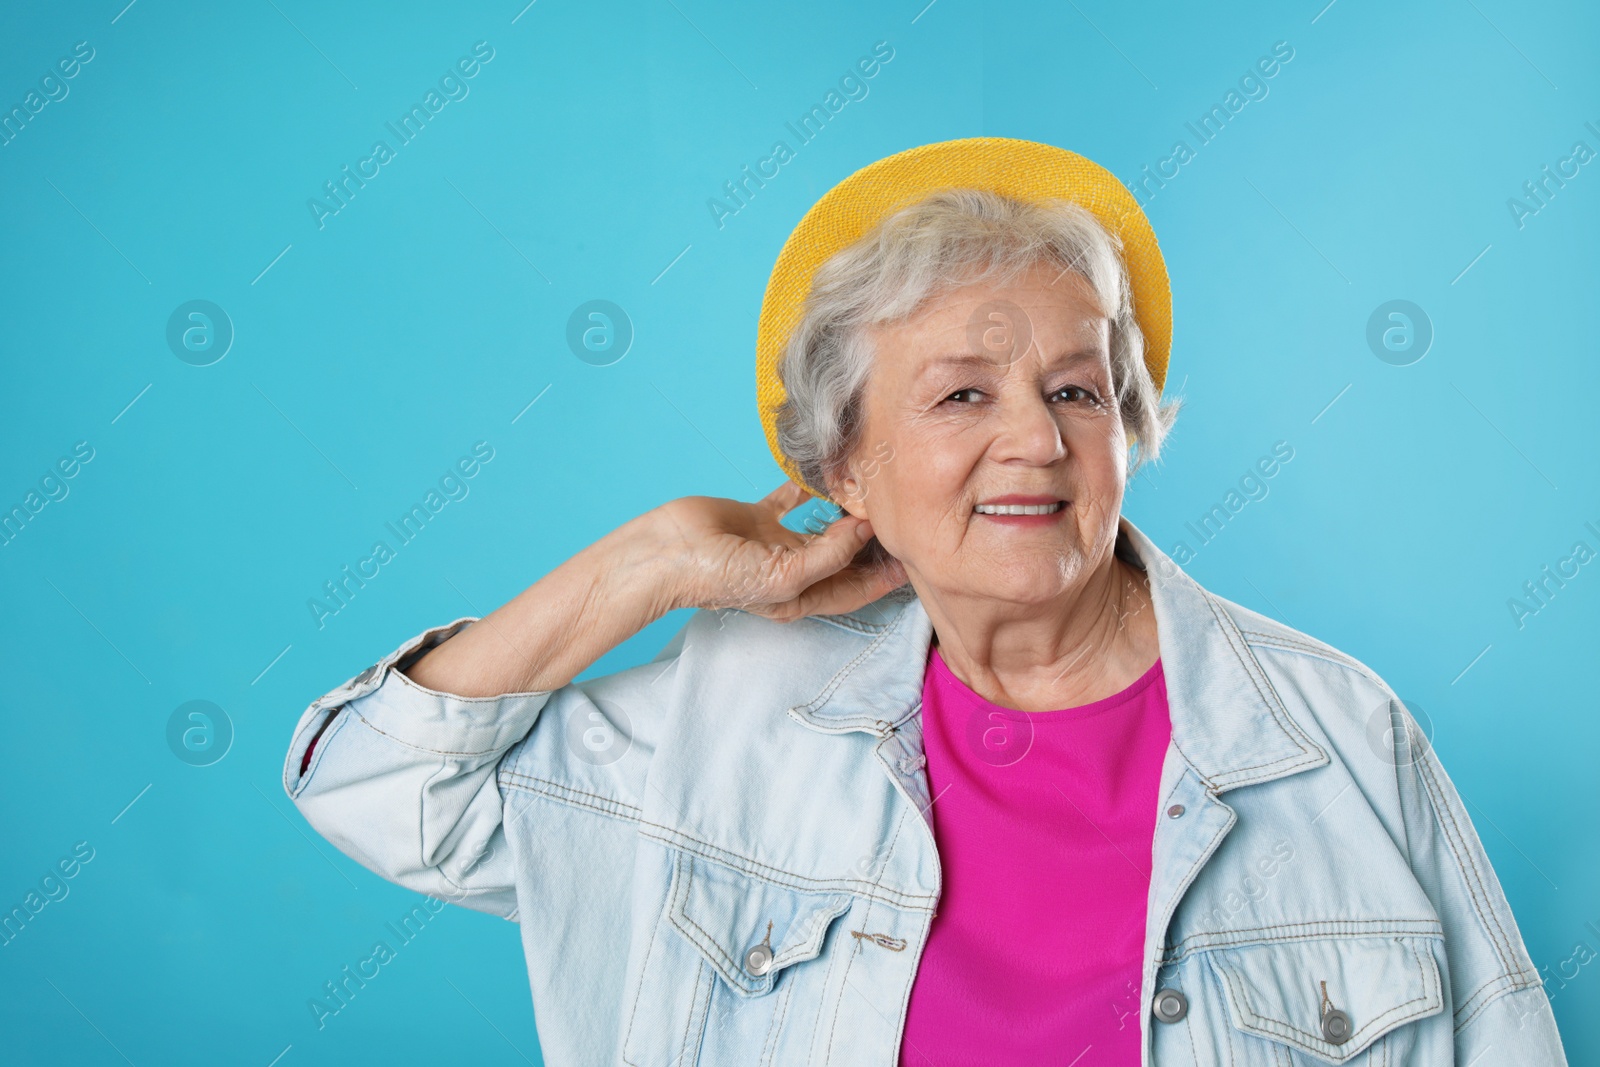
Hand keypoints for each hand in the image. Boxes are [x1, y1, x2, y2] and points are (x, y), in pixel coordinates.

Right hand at [650, 481, 907, 621]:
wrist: (667, 553)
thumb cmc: (719, 577)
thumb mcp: (784, 576)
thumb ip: (829, 555)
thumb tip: (865, 529)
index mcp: (801, 596)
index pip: (856, 588)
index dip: (886, 575)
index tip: (914, 552)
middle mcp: (793, 572)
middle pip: (845, 559)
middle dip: (873, 544)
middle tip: (904, 517)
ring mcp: (776, 543)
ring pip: (823, 528)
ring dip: (846, 514)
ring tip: (875, 494)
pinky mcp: (757, 516)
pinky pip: (791, 501)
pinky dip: (810, 490)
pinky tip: (830, 474)